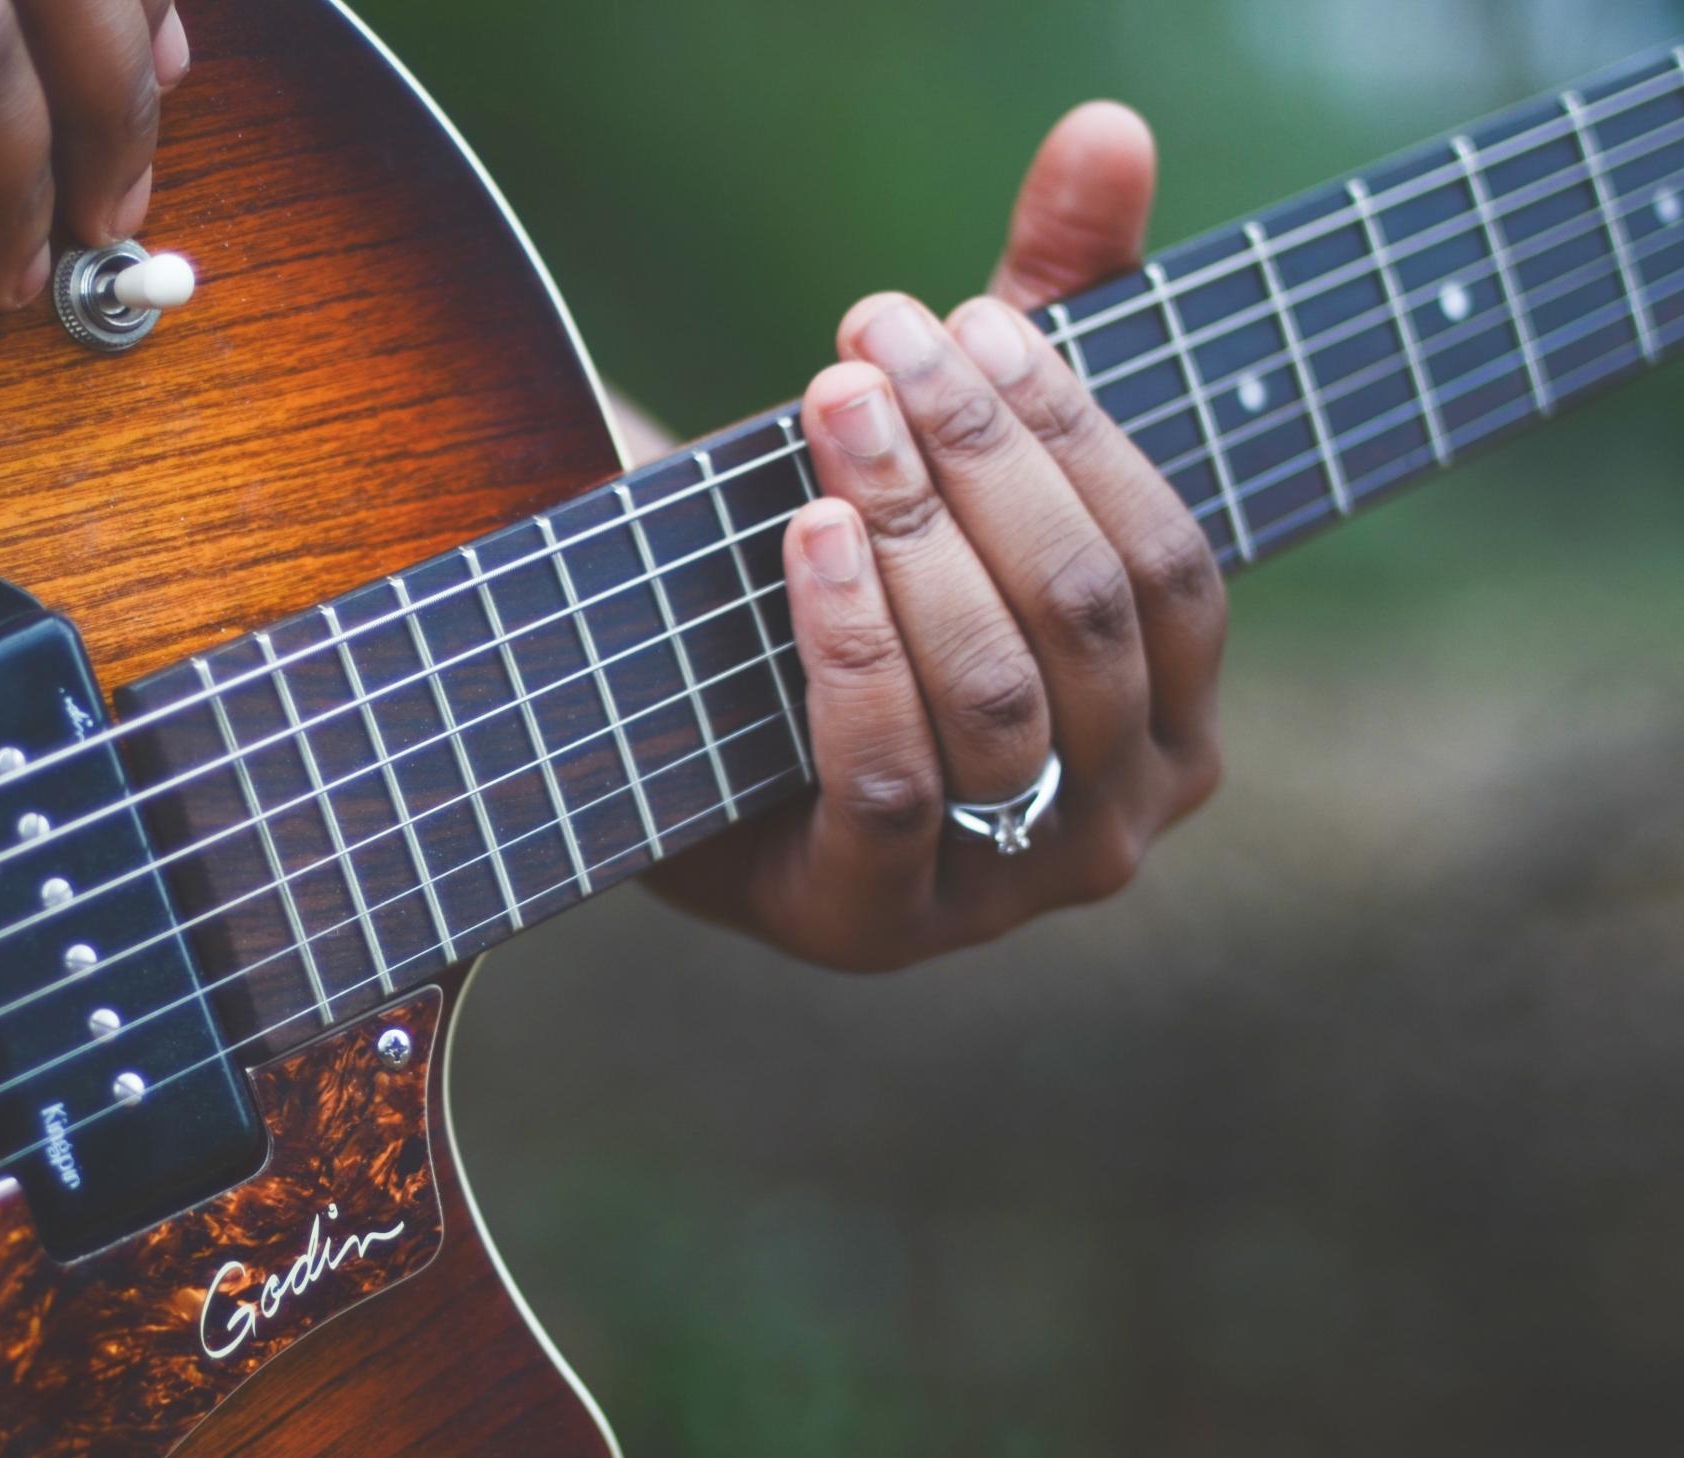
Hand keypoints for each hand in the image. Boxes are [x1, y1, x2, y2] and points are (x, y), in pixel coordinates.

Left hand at [654, 103, 1225, 970]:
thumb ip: (1050, 302)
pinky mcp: (877, 924)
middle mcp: (1121, 819)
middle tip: (868, 350)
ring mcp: (1005, 890)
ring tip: (829, 417)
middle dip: (978, 466)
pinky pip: (892, 779)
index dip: (1074, 433)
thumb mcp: (961, 454)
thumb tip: (1107, 127)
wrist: (685, 738)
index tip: (960, 324)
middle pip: (1083, 614)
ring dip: (913, 537)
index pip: (1168, 558)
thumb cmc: (859, 589)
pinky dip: (852, 647)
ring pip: (998, 697)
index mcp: (1177, 714)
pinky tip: (809, 535)